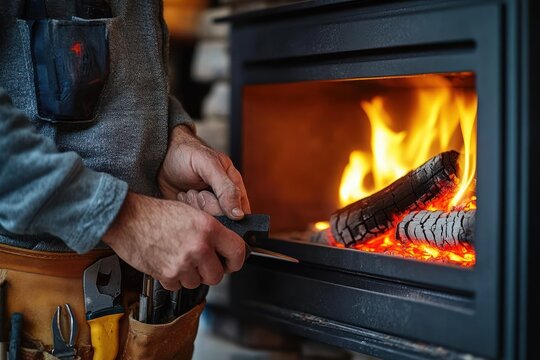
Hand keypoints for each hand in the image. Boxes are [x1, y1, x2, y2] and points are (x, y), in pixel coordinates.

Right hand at [103, 192, 245, 289]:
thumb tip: (226, 247)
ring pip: (197, 283)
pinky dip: (174, 279)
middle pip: (217, 275)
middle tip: (201, 262)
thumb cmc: (156, 213)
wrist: (126, 218)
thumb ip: (211, 231)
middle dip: (210, 271)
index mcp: (208, 228)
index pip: (238, 252)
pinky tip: (167, 261)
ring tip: (179, 257)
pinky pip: (179, 286)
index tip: (231, 262)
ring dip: (191, 275)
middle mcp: (199, 247)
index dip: (236, 260)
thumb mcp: (192, 212)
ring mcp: (183, 263)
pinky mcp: (167, 275)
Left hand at [158, 125, 249, 218]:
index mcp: (234, 187)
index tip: (212, 198)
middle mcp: (223, 200)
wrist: (160, 157)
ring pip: (207, 222)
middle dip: (206, 205)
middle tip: (197, 191)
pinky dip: (184, 210)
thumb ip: (226, 189)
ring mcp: (207, 208)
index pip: (241, 212)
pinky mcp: (192, 214)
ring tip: (189, 191)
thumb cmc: (187, 155)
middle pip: (222, 219)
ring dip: (194, 206)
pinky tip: (182, 196)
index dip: (228, 212)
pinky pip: (192, 223)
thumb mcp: (209, 166)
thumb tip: (239, 214)